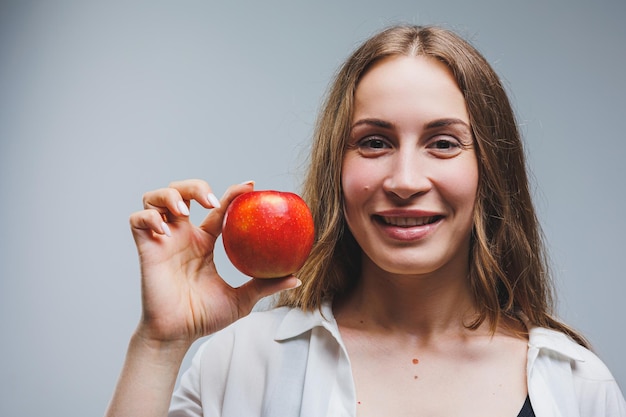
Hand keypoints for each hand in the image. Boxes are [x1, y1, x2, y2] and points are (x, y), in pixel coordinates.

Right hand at [128, 179, 299, 346]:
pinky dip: (149, 218)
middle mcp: (183, 236)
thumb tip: (296, 278)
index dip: (232, 193)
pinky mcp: (146, 249)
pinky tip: (165, 232)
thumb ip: (265, 286)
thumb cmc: (204, 317)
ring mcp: (162, 240)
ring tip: (185, 211)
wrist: (178, 335)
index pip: (217, 208)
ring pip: (156, 198)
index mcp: (204, 242)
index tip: (251, 186)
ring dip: (169, 196)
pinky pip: (137, 220)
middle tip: (210, 200)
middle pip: (181, 192)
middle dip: (194, 186)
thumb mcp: (242, 299)